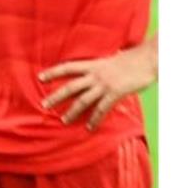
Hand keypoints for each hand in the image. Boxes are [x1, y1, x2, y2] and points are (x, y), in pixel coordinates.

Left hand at [40, 39, 157, 129]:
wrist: (147, 60)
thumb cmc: (131, 59)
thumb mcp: (110, 59)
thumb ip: (100, 67)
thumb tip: (93, 71)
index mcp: (92, 64)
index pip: (67, 67)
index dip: (53, 72)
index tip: (40, 77)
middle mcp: (95, 75)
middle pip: (70, 87)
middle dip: (56, 96)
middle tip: (43, 104)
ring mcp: (104, 85)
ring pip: (83, 101)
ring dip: (72, 112)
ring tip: (63, 121)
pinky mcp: (115, 94)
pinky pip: (102, 109)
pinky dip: (95, 119)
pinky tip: (89, 128)